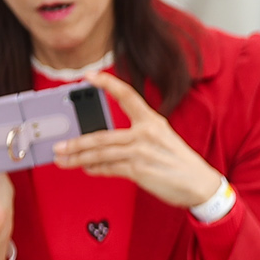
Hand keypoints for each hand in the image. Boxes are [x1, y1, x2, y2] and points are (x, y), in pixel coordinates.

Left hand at [52, 72, 226, 208]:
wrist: (200, 184)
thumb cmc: (179, 162)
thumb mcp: (162, 139)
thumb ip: (135, 138)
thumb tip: (103, 145)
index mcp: (152, 121)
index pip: (127, 96)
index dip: (108, 83)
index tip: (90, 76)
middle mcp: (145, 133)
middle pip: (101, 136)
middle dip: (75, 142)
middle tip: (58, 145)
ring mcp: (141, 152)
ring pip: (100, 154)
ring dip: (78, 158)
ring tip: (62, 159)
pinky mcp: (139, 170)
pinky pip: (110, 168)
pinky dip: (95, 169)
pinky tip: (86, 168)